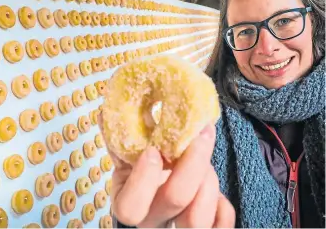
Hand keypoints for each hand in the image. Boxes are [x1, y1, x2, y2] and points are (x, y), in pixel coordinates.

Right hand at [99, 116, 234, 227]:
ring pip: (199, 215)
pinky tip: (215, 188)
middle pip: (174, 199)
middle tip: (201, 134)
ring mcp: (178, 225)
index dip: (143, 178)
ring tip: (206, 161)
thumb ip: (120, 139)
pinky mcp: (204, 226)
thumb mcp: (127, 159)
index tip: (152, 149)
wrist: (156, 196)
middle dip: (192, 162)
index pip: (130, 207)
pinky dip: (223, 206)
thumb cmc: (141, 173)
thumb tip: (106, 112)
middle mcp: (152, 220)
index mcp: (128, 203)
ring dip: (208, 179)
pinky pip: (221, 224)